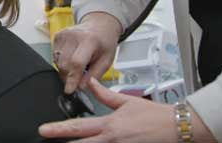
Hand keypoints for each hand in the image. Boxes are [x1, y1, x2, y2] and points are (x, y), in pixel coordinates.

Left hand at [39, 77, 177, 142]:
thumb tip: (89, 83)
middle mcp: (111, 139)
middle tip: (46, 141)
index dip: (58, 129)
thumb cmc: (154, 116)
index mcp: (109, 124)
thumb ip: (104, 94)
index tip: (43, 129)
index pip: (78, 126)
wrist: (177, 127)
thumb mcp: (126, 102)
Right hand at [53, 12, 120, 92]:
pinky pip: (55, 56)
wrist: (99, 26)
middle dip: (69, 77)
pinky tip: (72, 58)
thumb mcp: (107, 61)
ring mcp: (63, 35)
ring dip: (65, 70)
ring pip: (57, 62)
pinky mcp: (57, 36)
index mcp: (89, 40)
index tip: (69, 90)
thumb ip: (94, 75)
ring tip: (78, 65)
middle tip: (78, 79)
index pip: (76, 62)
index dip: (72, 78)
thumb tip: (81, 86)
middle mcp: (74, 36)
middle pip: (64, 64)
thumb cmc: (104, 43)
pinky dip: (62, 62)